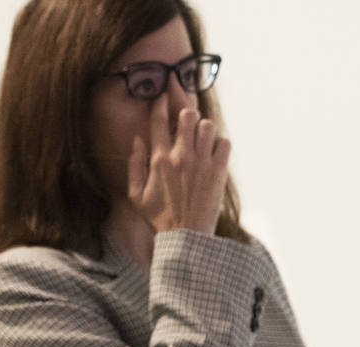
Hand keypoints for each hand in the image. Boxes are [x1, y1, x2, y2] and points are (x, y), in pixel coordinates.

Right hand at [127, 94, 230, 234]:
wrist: (186, 236)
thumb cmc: (158, 216)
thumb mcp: (136, 195)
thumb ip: (134, 165)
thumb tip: (137, 141)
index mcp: (158, 160)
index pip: (158, 121)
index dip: (160, 104)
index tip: (162, 97)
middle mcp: (181, 156)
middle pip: (187, 114)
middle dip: (185, 112)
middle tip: (185, 120)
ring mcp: (202, 161)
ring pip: (207, 125)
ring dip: (202, 128)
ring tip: (199, 139)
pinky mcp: (219, 169)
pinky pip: (224, 142)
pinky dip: (219, 144)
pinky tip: (212, 154)